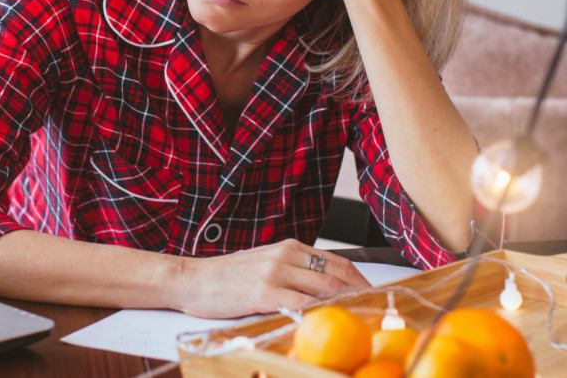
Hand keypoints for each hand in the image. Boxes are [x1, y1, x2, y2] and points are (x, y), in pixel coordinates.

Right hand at [174, 239, 370, 318]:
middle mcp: (285, 255)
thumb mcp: (264, 263)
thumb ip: (292, 270)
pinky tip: (329, 324)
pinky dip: (320, 314)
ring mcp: (275, 273)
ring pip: (324, 288)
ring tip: (361, 319)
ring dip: (346, 304)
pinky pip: (301, 305)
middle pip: (336, 274)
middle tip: (376, 311)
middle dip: (361, 295)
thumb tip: (324, 289)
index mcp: (288, 247)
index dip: (360, 279)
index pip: (337, 260)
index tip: (374, 295)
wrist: (193, 279)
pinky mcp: (264, 293)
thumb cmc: (226, 276)